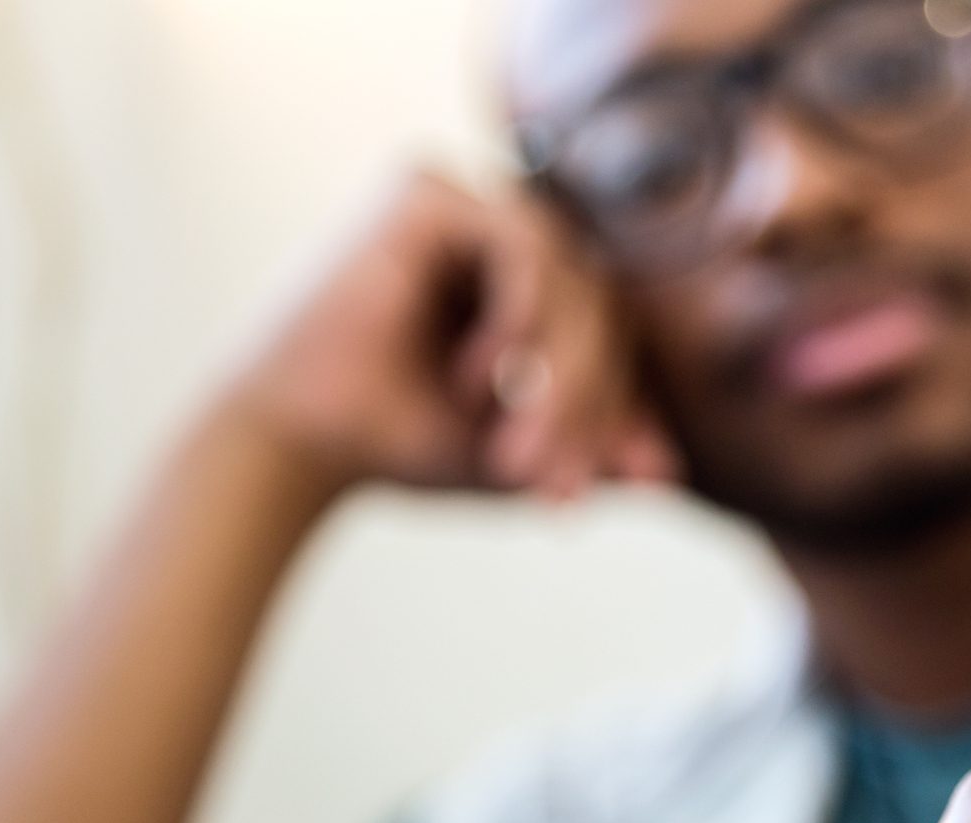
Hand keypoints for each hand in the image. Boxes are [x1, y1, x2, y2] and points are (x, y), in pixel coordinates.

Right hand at [219, 168, 675, 497]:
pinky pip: (524, 242)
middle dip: (592, 403)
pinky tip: (482, 374)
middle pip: (601, 304)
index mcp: (524, 287)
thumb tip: (670, 476)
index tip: (633, 482)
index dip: (629, 406)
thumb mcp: (524, 456)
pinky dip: (521, 314)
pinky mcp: (425, 191)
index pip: (613, 332)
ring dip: (562, 375)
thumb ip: (593, 452)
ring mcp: (462, 203)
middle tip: (559, 482)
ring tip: (517, 448)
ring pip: (574, 275)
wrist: (300, 446)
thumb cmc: (400, 445)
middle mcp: (497, 235)